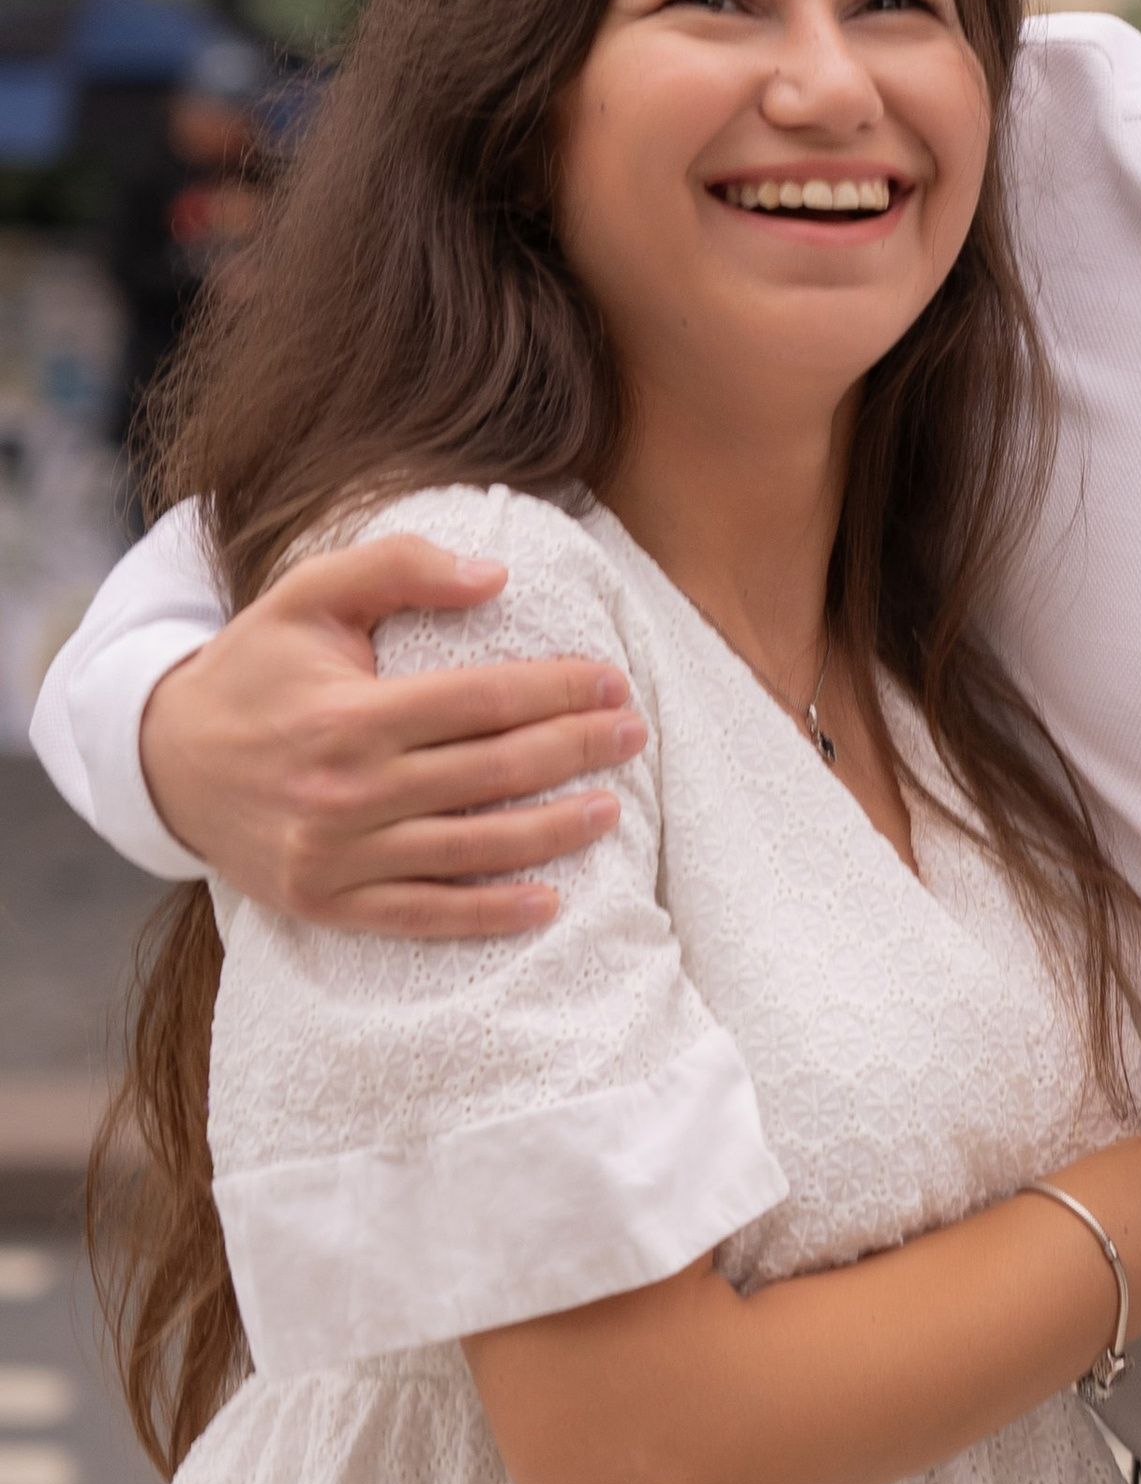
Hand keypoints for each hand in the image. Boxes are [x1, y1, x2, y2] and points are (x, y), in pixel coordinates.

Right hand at [139, 536, 648, 936]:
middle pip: (493, 771)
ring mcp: (336, 856)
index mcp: (349, 714)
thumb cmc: (254, 669)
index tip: (612, 683)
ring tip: (612, 809)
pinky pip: (424, 915)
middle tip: (633, 736)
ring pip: (473, 849)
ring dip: (553, 831)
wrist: (164, 760)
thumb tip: (495, 574)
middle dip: (577, 751)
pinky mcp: (327, 903)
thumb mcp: (308, 595)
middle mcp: (346, 790)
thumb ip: (397, 568)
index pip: (484, 701)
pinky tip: (549, 902)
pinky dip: (490, 915)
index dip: (558, 690)